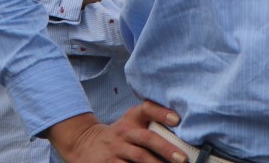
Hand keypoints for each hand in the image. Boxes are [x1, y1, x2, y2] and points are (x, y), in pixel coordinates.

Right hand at [46, 101, 185, 162]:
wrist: (85, 144)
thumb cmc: (120, 135)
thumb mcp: (130, 121)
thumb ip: (150, 120)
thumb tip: (182, 130)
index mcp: (131, 119)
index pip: (147, 109)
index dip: (161, 113)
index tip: (177, 119)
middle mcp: (124, 133)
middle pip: (146, 138)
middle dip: (165, 148)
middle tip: (182, 158)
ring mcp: (117, 150)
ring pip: (138, 158)